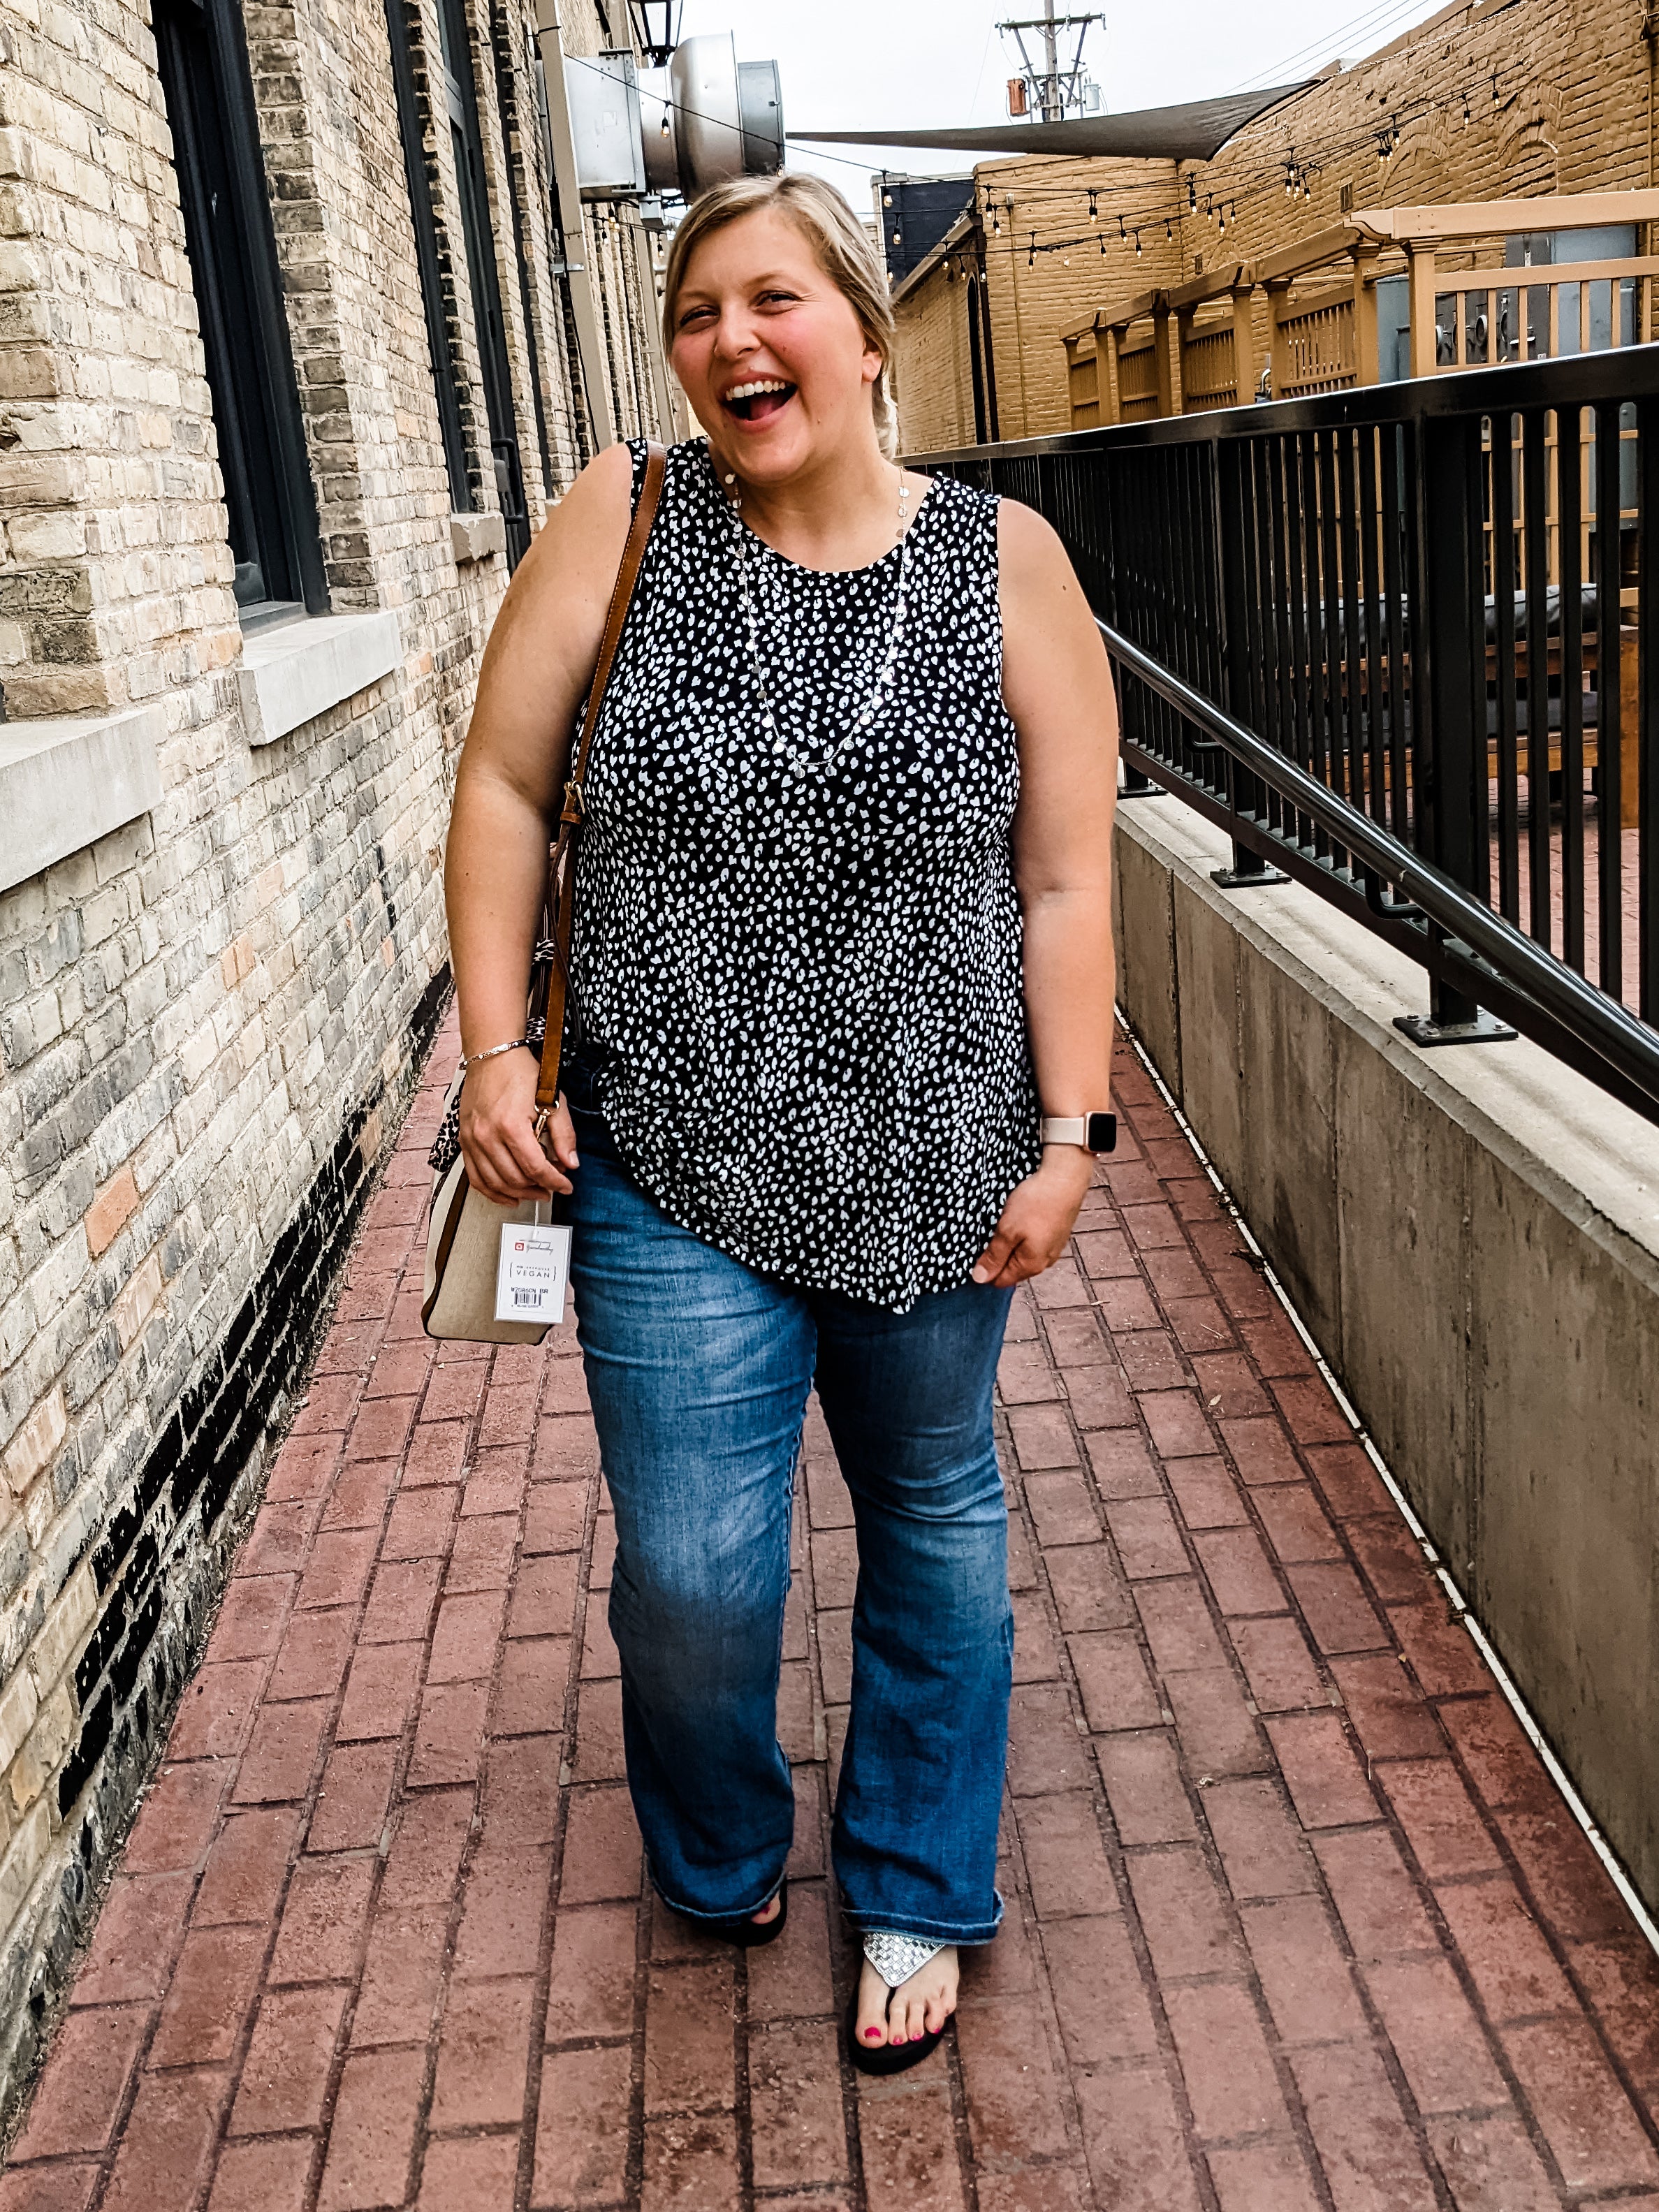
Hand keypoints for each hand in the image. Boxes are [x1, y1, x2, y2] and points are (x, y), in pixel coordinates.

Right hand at [458, 1047, 578, 1203]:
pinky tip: (507, 1196)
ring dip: (517, 1193)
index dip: (554, 1181)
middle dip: (538, 1188)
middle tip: (552, 1188)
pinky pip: (475, 1177)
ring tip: (534, 1193)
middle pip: (515, 1178)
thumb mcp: (553, 1100)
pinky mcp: (465, 1140)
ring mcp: (473, 1140)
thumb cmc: (521, 1074)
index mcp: (511, 1126)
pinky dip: (491, 1191)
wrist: (493, 1056)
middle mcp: (488, 1136)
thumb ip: (564, 1135)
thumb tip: (571, 1163)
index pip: (536, 1167)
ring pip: (495, 1182)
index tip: (565, 1186)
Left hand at [971, 1149, 1093, 1288]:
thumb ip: (994, 1257)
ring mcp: (1052, 1248)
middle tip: (991, 1233)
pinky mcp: (1056, 1234)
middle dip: (998, 1256)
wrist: (1065, 1180)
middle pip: (1013, 1269)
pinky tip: (1021, 1219)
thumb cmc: (1036, 1204)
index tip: (975, 1251)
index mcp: (1030, 1266)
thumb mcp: (1007, 1231)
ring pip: (1023, 1254)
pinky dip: (1023, 1235)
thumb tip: (980, 1279)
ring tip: (1006, 1224)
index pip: (1001, 1281)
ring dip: (1011, 1244)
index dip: (985, 1270)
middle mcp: (1044, 1262)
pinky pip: (1033, 1242)